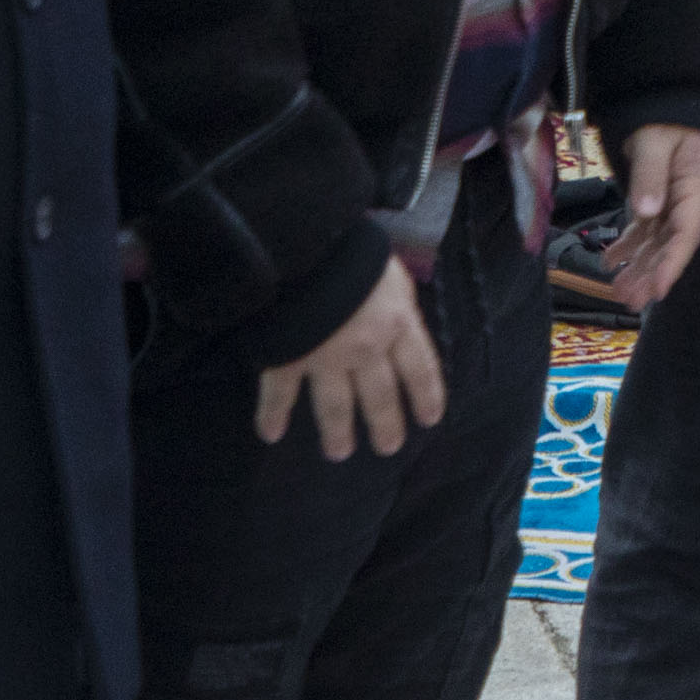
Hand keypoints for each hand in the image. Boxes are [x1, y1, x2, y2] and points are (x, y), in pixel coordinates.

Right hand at [251, 255, 444, 461]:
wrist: (306, 246)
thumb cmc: (354, 251)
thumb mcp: (391, 271)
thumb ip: (396, 300)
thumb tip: (400, 317)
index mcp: (398, 322)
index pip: (420, 367)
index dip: (427, 395)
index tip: (429, 420)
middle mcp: (366, 349)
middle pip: (380, 396)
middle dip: (385, 425)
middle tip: (388, 448)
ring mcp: (325, 358)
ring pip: (335, 406)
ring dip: (337, 432)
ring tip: (339, 453)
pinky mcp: (287, 359)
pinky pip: (279, 394)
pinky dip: (272, 416)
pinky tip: (270, 434)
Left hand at [591, 121, 699, 309]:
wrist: (664, 105)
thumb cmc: (664, 119)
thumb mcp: (655, 141)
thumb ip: (650, 173)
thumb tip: (647, 212)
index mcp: (695, 186)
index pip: (687, 232)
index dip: (674, 262)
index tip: (659, 289)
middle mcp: (686, 201)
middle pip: (671, 244)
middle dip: (652, 274)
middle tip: (631, 301)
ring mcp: (671, 203)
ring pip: (656, 243)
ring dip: (639, 268)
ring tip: (618, 292)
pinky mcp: (656, 201)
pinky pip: (643, 231)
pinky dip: (627, 248)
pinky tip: (609, 263)